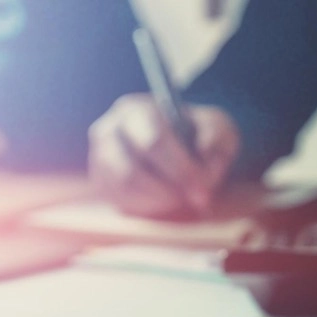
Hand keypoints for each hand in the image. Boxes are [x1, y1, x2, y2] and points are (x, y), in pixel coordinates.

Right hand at [87, 93, 239, 217]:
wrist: (180, 148)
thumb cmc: (197, 136)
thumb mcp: (216, 128)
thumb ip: (215, 136)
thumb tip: (203, 152)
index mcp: (135, 109)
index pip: (154, 141)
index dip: (180, 168)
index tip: (204, 186)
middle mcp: (108, 131)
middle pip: (133, 170)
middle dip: (169, 189)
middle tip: (196, 198)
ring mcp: (100, 159)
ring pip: (125, 188)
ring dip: (159, 198)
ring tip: (181, 196)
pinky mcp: (101, 183)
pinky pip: (121, 202)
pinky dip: (148, 206)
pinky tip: (166, 200)